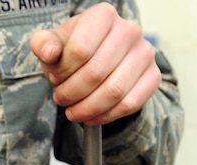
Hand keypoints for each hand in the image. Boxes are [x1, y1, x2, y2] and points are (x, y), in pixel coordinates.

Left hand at [30, 3, 160, 124]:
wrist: (102, 57)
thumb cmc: (76, 49)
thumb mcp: (55, 43)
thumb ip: (44, 44)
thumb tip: (49, 52)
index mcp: (103, 15)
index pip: (80, 49)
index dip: (63, 72)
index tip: (55, 79)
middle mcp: (129, 30)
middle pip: (96, 72)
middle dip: (73, 93)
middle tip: (62, 100)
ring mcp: (145, 53)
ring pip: (114, 91)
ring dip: (88, 108)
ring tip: (74, 112)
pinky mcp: (153, 76)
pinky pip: (130, 103)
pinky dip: (108, 116)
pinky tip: (93, 117)